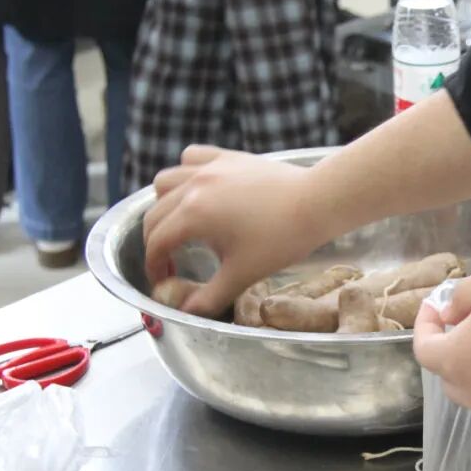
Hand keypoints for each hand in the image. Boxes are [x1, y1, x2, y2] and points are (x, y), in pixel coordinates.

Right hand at [143, 145, 329, 315]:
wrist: (316, 203)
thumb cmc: (282, 239)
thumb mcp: (243, 274)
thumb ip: (210, 296)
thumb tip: (186, 312)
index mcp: (194, 215)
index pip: (156, 242)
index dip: (154, 265)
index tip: (162, 279)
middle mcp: (194, 185)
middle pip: (155, 214)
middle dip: (156, 241)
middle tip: (170, 262)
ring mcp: (210, 167)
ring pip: (166, 181)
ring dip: (164, 204)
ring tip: (180, 224)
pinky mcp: (229, 157)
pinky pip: (193, 157)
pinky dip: (186, 172)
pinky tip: (197, 188)